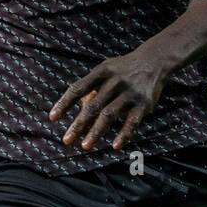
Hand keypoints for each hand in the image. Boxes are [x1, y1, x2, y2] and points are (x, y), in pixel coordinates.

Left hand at [49, 44, 171, 151]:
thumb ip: (91, 87)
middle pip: (92, 106)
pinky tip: (115, 146)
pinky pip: (132, 121)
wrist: (155, 60)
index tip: (52, 118)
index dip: (64, 103)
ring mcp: (130, 92)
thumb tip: (77, 108)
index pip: (78, 88)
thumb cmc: (123, 69)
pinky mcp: (144, 103)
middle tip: (66, 140)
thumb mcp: (106, 70)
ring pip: (109, 115)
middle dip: (78, 125)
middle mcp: (115, 81)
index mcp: (101, 72)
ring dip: (96, 132)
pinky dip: (124, 134)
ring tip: (85, 146)